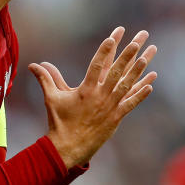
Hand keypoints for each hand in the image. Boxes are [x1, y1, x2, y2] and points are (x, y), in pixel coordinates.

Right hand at [29, 27, 156, 168]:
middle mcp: (100, 96)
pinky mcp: (116, 118)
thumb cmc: (59, 123)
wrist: (68, 148)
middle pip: (116, 70)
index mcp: (86, 89)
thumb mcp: (52, 98)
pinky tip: (151, 84)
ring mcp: (110, 107)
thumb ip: (46, 79)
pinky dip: (141, 94)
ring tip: (147, 56)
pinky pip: (131, 104)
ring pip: (127, 84)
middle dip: (128, 53)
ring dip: (138, 70)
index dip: (106, 49)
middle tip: (138, 39)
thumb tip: (33, 65)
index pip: (97, 64)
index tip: (113, 36)